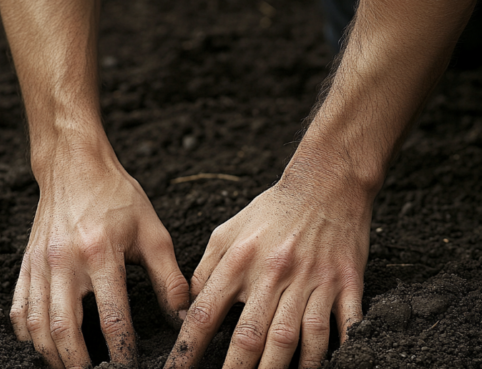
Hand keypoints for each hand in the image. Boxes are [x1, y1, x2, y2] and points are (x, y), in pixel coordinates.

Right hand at [10, 148, 188, 367]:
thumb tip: (183, 314)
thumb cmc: (118, 196)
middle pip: (65, 330)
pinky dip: (28, 333)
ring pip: (38, 325)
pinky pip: (19, 307)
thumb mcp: (152, 232)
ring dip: (53, 355)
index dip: (123, 351)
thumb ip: (168, 277)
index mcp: (101, 253)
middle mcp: (65, 262)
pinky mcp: (27, 262)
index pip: (113, 318)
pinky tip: (43, 344)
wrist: (76, 166)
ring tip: (71, 368)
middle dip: (80, 364)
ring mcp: (40, 263)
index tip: (132, 368)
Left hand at [165, 152, 373, 368]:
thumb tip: (188, 306)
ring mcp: (313, 280)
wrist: (326, 184)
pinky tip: (325, 367)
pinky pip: (342, 326)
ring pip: (298, 340)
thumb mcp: (228, 231)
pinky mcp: (346, 282)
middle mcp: (275, 274)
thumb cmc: (273, 210)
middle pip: (251, 336)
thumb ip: (206, 268)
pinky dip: (335, 351)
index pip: (206, 313)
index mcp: (241, 261)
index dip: (188, 349)